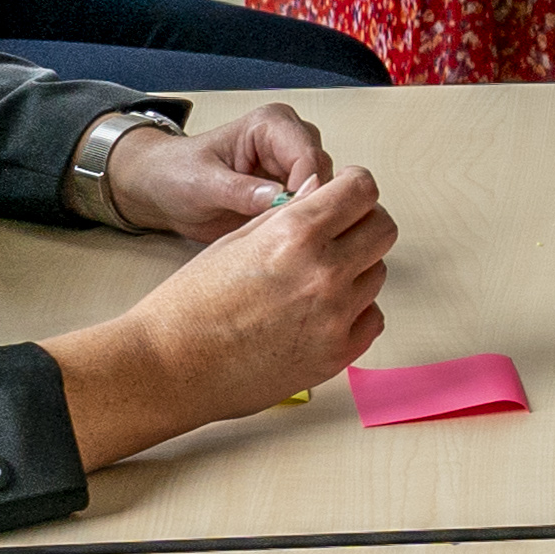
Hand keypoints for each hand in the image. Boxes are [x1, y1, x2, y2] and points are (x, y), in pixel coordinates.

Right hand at [86, 164, 394, 446]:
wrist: (171, 367)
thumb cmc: (190, 304)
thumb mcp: (235, 239)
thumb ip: (289, 215)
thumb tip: (324, 192)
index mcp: (295, 234)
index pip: (363, 189)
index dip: (354, 186)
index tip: (344, 193)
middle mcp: (325, 272)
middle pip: (383, 228)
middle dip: (363, 223)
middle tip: (338, 232)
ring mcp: (337, 316)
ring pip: (377, 273)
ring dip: (356, 268)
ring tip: (313, 280)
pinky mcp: (339, 354)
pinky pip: (372, 317)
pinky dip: (356, 310)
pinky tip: (321, 312)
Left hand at [108, 99, 340, 239]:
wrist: (160, 189)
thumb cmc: (175, 173)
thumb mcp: (202, 183)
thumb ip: (240, 190)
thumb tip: (279, 198)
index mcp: (271, 124)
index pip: (309, 155)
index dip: (308, 189)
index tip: (295, 219)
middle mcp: (290, 142)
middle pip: (325, 175)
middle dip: (312, 206)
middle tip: (293, 236)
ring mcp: (293, 169)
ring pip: (326, 196)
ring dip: (310, 218)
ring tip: (288, 242)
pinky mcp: (291, 193)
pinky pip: (313, 210)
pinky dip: (305, 227)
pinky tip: (289, 244)